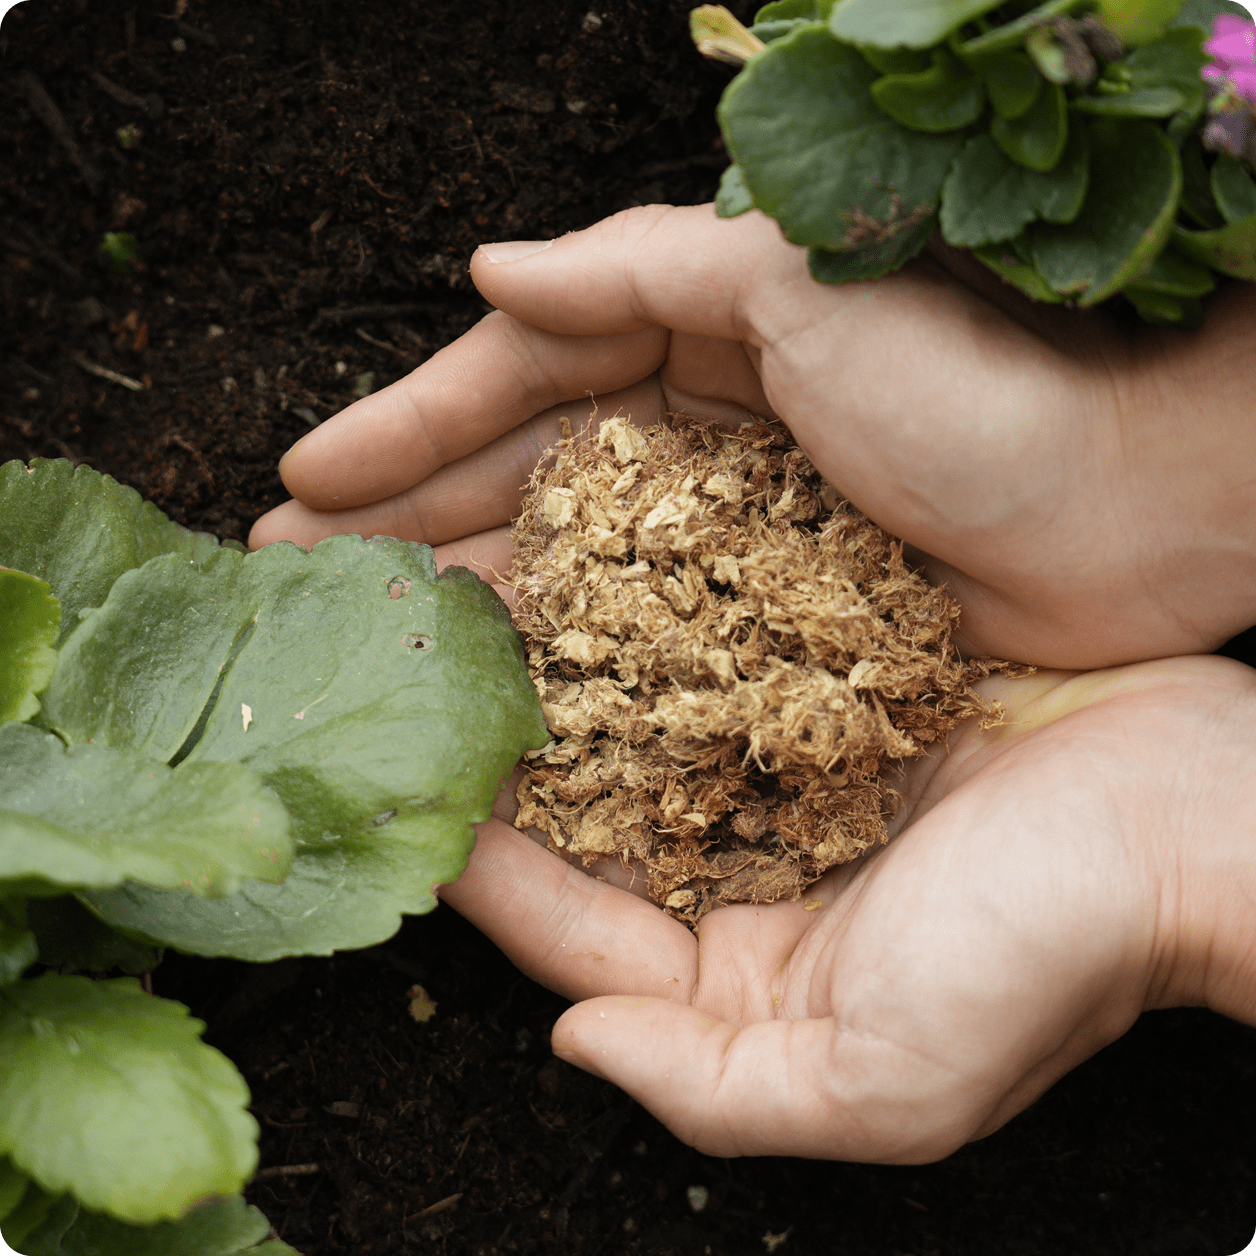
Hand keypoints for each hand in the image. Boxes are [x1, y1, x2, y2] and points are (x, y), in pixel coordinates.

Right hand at [251, 203, 1255, 668]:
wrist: (1144, 499)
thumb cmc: (983, 382)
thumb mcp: (796, 287)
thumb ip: (643, 270)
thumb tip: (487, 269)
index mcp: (690, 349)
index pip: (514, 384)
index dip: (403, 428)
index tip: (300, 478)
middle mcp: (695, 440)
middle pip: (520, 481)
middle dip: (405, 519)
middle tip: (294, 571)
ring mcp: (729, 538)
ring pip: (569, 568)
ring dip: (467, 595)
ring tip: (368, 639)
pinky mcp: (772, 622)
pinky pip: (641, 643)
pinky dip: (571, 666)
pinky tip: (501, 699)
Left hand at [438, 654, 1255, 1160]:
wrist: (1196, 810)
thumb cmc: (1055, 954)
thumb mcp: (888, 1082)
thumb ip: (720, 1092)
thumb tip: (576, 1045)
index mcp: (748, 980)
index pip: (577, 933)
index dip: (487, 877)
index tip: (409, 809)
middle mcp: (755, 873)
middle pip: (595, 826)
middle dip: (505, 769)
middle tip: (414, 694)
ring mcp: (790, 771)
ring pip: (638, 728)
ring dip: (561, 679)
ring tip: (476, 615)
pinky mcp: (830, 684)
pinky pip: (713, 656)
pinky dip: (650, 622)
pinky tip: (587, 570)